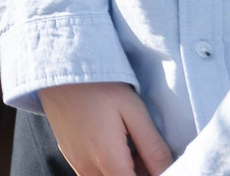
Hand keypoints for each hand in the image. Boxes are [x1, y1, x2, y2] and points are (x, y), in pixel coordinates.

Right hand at [38, 83, 172, 175]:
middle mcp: (87, 166)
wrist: (60, 64)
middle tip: (148, 155)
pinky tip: (117, 146)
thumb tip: (169, 171)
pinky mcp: (69, 154)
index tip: (157, 164)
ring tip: (133, 148)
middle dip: (139, 174)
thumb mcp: (134, 110)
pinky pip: (93, 173)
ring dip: (123, 172)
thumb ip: (153, 148)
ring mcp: (75, 162)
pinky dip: (109, 168)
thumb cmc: (98, 84)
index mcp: (107, 158)